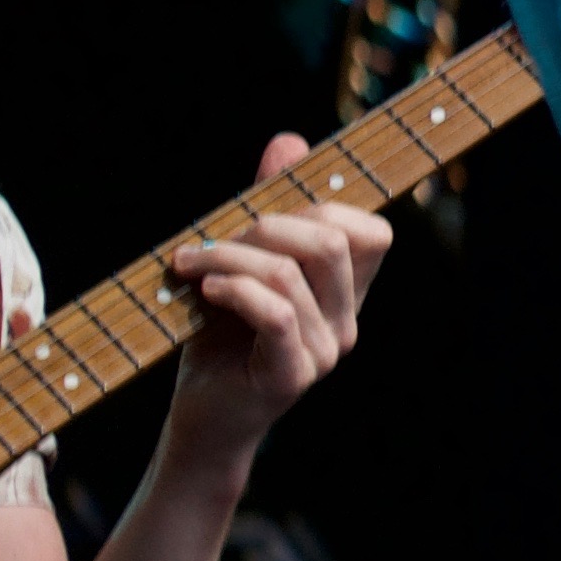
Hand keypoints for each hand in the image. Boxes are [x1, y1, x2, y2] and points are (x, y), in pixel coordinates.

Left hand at [157, 134, 395, 469]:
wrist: (201, 419)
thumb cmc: (220, 340)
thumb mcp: (243, 264)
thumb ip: (270, 206)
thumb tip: (289, 141)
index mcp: (345, 295)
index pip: (372, 233)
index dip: (326, 206)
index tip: (264, 210)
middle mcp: (347, 322)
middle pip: (331, 241)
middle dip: (265, 224)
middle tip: (213, 237)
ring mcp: (324, 351)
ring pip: (292, 273)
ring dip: (229, 255)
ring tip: (189, 262)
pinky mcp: (291, 374)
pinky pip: (277, 312)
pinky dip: (235, 288)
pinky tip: (205, 289)